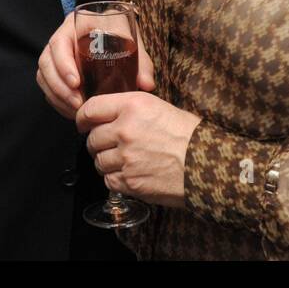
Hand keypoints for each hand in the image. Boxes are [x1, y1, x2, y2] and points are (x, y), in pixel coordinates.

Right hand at [36, 14, 154, 120]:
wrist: (118, 33)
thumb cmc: (124, 34)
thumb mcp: (133, 42)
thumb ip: (141, 62)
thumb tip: (146, 84)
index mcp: (77, 23)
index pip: (60, 42)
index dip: (64, 64)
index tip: (77, 83)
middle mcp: (63, 36)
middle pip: (47, 61)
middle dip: (60, 87)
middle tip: (78, 104)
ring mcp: (56, 53)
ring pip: (44, 75)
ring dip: (58, 96)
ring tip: (76, 110)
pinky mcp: (56, 69)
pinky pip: (48, 86)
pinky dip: (57, 100)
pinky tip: (72, 110)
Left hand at [76, 92, 200, 208]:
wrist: (206, 163)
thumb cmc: (188, 134)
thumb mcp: (158, 107)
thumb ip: (130, 109)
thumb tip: (109, 114)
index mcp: (132, 105)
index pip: (91, 109)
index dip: (83, 118)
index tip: (82, 123)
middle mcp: (125, 130)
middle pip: (92, 138)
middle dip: (97, 143)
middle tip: (108, 145)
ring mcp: (126, 157)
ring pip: (98, 161)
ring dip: (106, 162)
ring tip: (124, 161)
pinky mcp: (129, 181)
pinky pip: (109, 180)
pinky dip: (116, 179)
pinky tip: (131, 174)